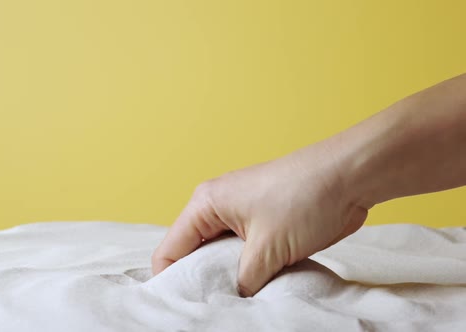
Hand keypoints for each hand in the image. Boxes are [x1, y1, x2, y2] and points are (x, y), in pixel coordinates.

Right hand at [151, 142, 368, 296]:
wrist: (349, 176)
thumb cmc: (305, 198)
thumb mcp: (268, 249)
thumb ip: (243, 281)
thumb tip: (234, 304)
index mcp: (206, 204)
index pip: (170, 249)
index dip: (171, 281)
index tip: (185, 308)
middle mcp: (217, 207)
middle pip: (192, 254)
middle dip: (202, 282)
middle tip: (215, 308)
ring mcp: (240, 214)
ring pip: (219, 256)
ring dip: (228, 278)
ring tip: (237, 302)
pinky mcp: (261, 223)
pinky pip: (242, 253)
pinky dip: (247, 271)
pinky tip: (257, 288)